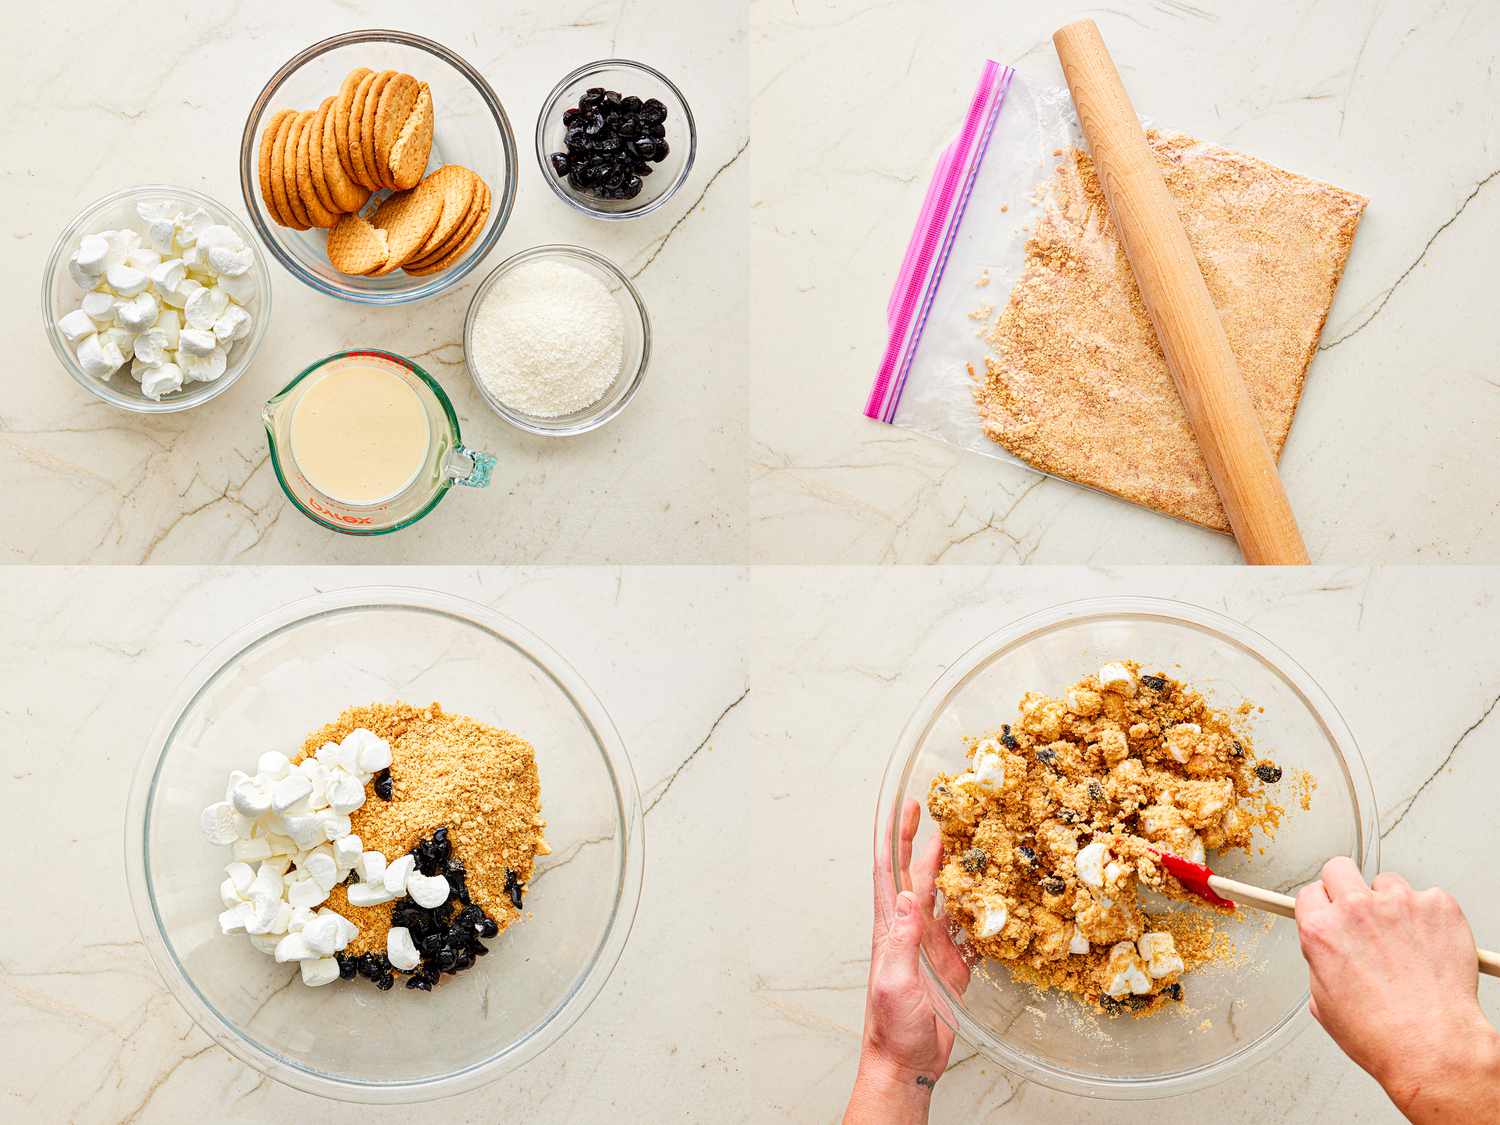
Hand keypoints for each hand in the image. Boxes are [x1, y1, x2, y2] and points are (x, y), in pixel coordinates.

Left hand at [844, 799, 970, 1124]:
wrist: (906, 1062)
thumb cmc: (891, 1027)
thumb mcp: (894, 982)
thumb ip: (902, 940)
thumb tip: (907, 896)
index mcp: (891, 928)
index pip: (890, 872)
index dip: (895, 838)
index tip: (905, 809)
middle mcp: (910, 929)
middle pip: (919, 875)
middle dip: (927, 842)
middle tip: (944, 812)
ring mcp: (933, 945)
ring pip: (946, 898)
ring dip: (956, 872)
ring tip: (974, 844)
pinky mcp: (952, 965)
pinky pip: (969, 930)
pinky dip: (981, 912)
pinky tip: (996, 897)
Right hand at [1295, 858, 1499, 1122]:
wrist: (1434, 1047)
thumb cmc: (1382, 1035)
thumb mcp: (1323, 1002)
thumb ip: (1320, 962)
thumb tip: (1328, 954)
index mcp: (1321, 930)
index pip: (1309, 892)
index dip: (1321, 905)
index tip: (1329, 911)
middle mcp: (1355, 910)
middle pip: (1339, 868)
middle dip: (1346, 887)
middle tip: (1361, 912)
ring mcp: (1399, 904)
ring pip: (1388, 883)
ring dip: (1392, 905)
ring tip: (1404, 941)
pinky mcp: (1437, 907)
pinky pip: (1430, 898)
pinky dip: (1430, 918)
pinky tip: (1430, 946)